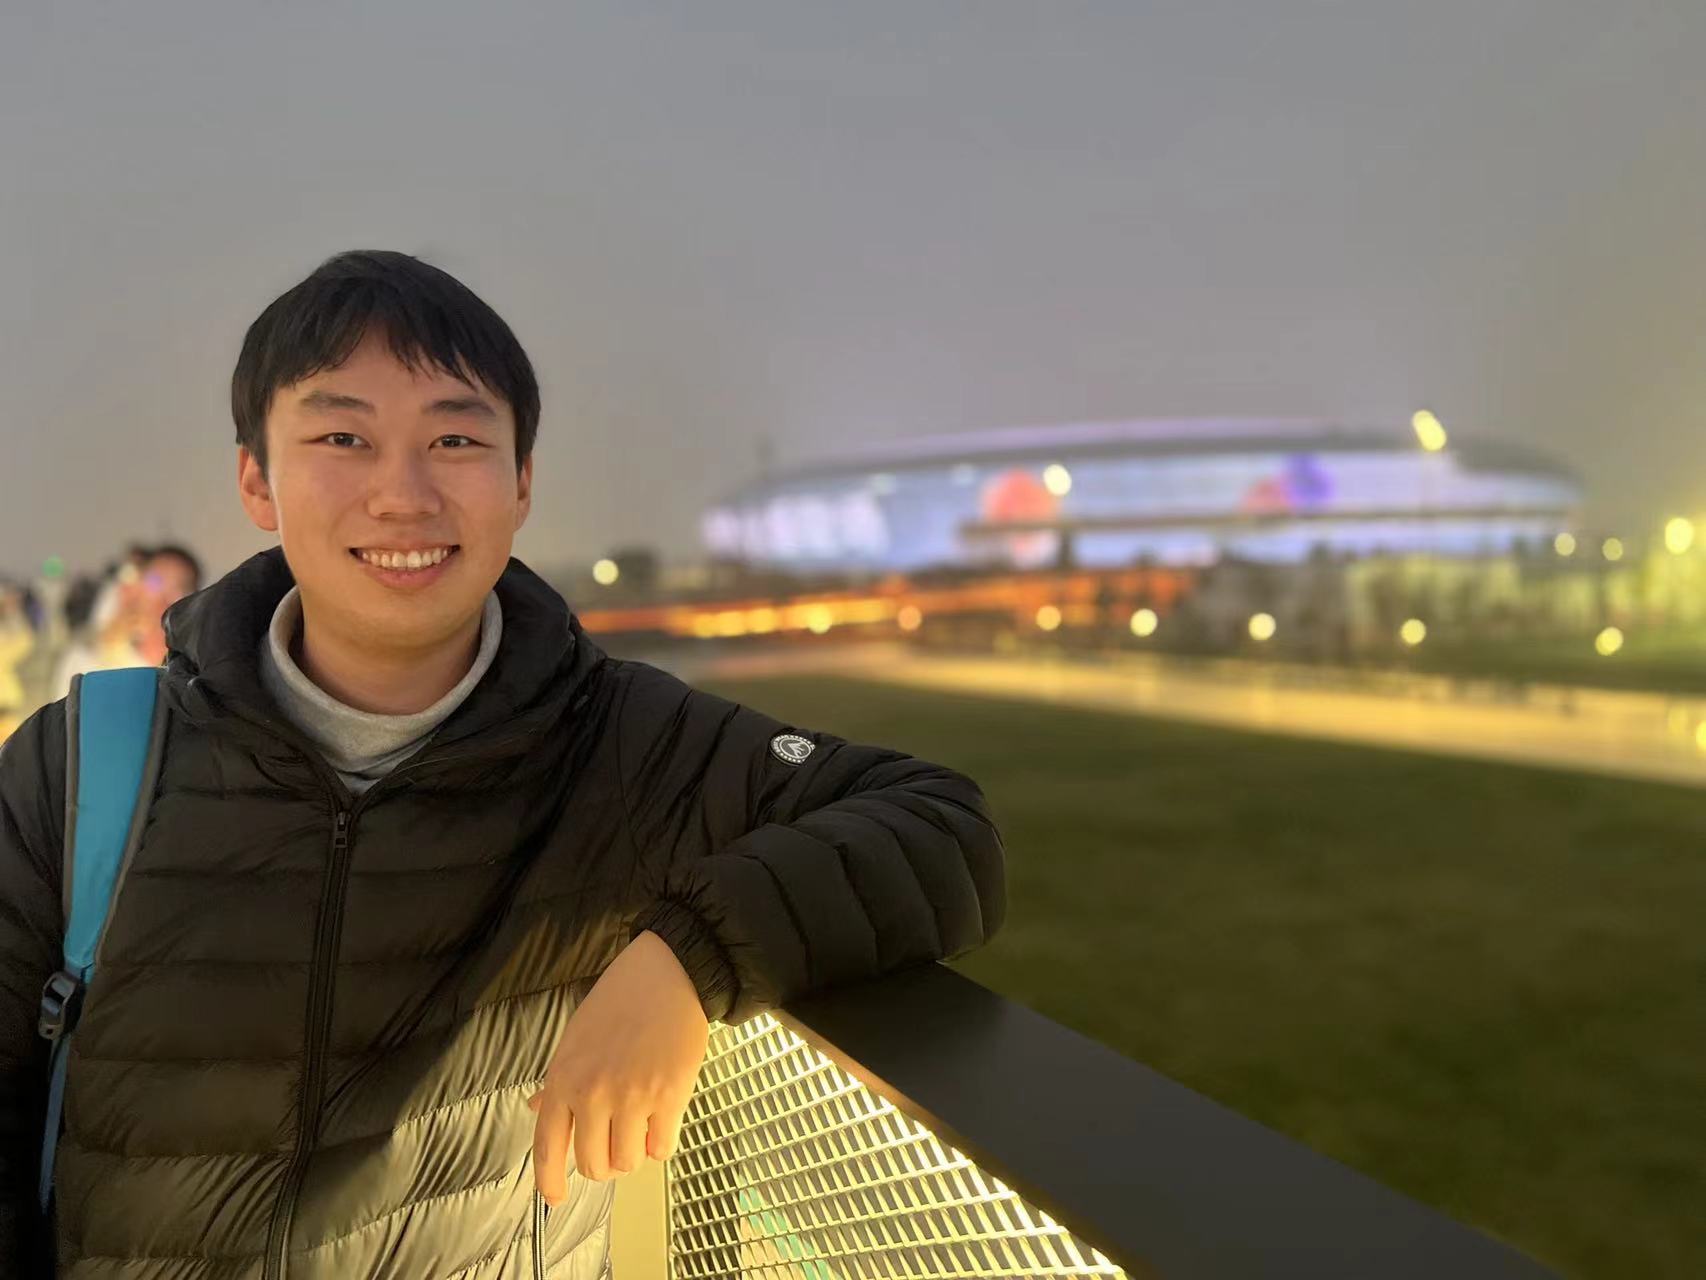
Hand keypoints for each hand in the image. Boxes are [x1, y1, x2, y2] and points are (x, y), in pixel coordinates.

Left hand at [529, 929, 709, 1200]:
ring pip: (628, 1162)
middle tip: (616, 1143)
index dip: (549, 1181)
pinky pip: (662, 1149)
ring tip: (641, 1125)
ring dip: (635, 1152)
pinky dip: (662, 1141)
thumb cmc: (619, 1000)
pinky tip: (663, 1117)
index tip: (555, 1198)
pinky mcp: (669, 1097)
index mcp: (564, 1079)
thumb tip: (536, 1108)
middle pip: (594, 1165)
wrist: (667, 974)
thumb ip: (557, 1080)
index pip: (547, 1147)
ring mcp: (633, 1098)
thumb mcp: (575, 1037)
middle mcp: (593, 1094)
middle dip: (605, 1163)